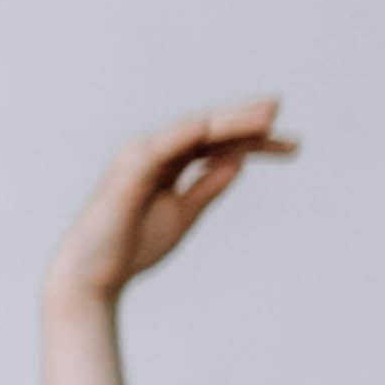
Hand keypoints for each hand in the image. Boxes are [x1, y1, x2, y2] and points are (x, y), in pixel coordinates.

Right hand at [50, 101, 292, 303]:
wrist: (92, 275)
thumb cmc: (131, 247)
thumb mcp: (183, 213)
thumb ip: (207, 186)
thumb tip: (238, 161)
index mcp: (165, 163)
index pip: (216, 144)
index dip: (254, 142)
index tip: (293, 146)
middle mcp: (153, 151)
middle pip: (208, 129)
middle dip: (246, 119)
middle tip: (281, 108)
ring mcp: (140, 156)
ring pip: (194, 129)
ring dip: (231, 120)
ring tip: (269, 114)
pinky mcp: (132, 169)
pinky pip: (168, 144)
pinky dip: (194, 133)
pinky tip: (225, 130)